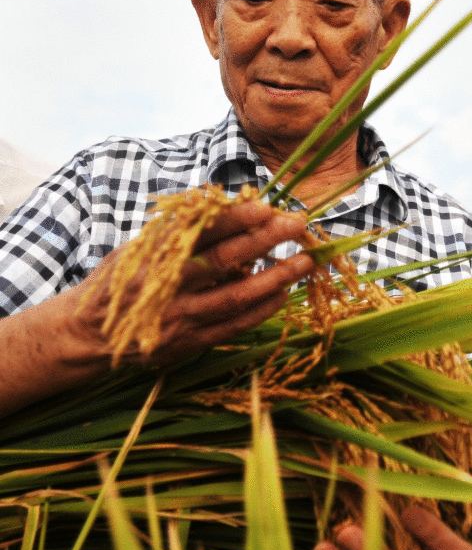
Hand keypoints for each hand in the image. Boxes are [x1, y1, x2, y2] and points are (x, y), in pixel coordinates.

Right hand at [68, 199, 313, 366]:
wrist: (89, 334)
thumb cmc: (120, 281)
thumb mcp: (138, 248)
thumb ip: (177, 231)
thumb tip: (221, 206)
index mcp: (154, 255)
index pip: (201, 231)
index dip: (236, 218)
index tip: (267, 206)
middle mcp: (168, 286)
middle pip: (225, 260)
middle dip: (264, 241)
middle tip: (296, 225)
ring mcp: (180, 317)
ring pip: (236, 297)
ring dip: (274, 278)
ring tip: (303, 262)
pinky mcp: (189, 343)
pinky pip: (233, 326)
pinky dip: (261, 310)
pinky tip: (282, 294)